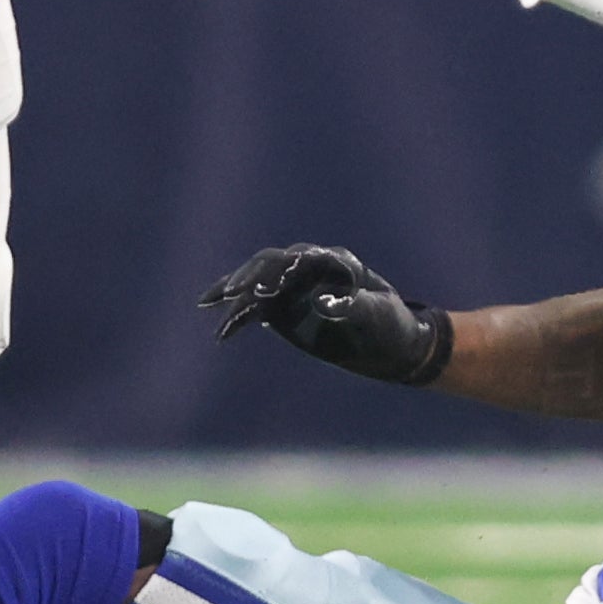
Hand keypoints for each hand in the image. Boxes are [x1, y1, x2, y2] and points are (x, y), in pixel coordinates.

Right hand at [201, 244, 450, 384]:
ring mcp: (295, 287)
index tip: (267, 287)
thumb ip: (354, 307)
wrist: (395, 345)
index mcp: (335, 262)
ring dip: (233, 290)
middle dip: (249, 275)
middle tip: (231, 291)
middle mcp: (311, 269)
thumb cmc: (392, 325)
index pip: (301, 258)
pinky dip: (238, 316)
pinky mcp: (285, 309)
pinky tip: (223, 332)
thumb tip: (323, 302)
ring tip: (207, 302)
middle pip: (272, 263)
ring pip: (257, 282)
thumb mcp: (379, 315)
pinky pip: (255, 308)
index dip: (281, 269)